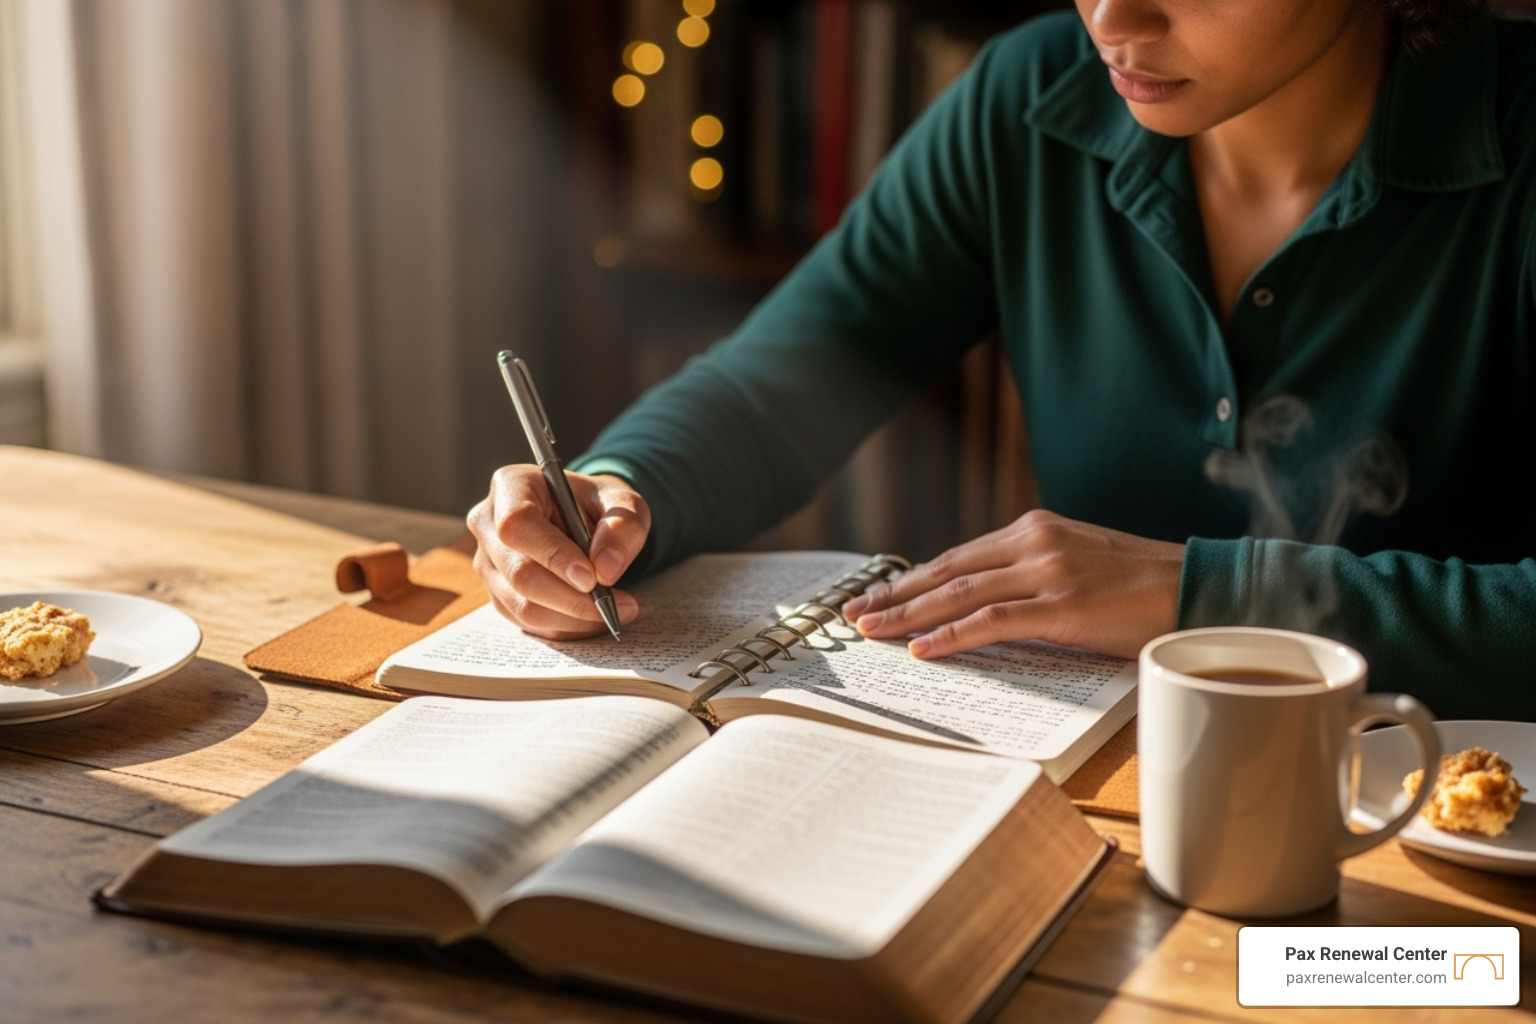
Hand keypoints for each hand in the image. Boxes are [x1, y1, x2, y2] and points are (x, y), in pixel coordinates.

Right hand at [467, 466, 649, 638]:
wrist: (585, 519)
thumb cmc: (599, 505)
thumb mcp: (624, 503)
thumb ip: (623, 526)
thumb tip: (607, 569)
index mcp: (512, 486)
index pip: (518, 525)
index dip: (553, 555)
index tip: (592, 578)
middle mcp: (488, 524)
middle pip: (518, 573)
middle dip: (572, 598)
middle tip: (618, 605)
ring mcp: (488, 562)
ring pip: (522, 605)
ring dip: (573, 618)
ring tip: (616, 611)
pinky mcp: (497, 593)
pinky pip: (528, 623)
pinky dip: (565, 627)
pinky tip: (595, 617)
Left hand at [841, 510, 1183, 659]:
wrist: (1202, 587)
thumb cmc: (1144, 586)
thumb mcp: (1078, 565)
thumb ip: (1033, 575)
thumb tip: (986, 605)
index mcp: (1035, 530)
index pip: (958, 557)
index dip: (913, 579)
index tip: (876, 595)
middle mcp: (1034, 542)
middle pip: (947, 571)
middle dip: (895, 595)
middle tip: (853, 613)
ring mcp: (1048, 571)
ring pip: (960, 594)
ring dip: (908, 615)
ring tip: (870, 630)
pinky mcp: (1063, 606)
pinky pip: (993, 620)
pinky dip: (951, 634)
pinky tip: (922, 648)